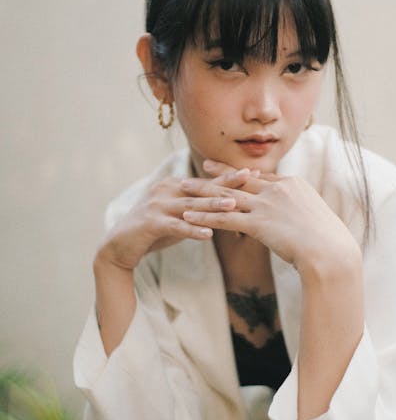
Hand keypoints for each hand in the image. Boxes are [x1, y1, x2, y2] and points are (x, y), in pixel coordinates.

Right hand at [96, 167, 254, 270]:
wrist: (119, 247)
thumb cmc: (153, 232)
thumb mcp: (178, 217)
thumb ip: (198, 209)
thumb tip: (229, 206)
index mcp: (174, 185)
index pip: (206, 181)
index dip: (229, 177)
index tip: (253, 172)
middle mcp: (166, 190)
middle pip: (201, 188)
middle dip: (227, 183)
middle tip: (250, 177)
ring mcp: (156, 205)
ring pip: (190, 205)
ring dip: (213, 205)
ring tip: (233, 205)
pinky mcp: (150, 222)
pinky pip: (175, 226)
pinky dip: (192, 229)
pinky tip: (208, 234)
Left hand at [181, 159, 360, 274]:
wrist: (331, 252)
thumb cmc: (329, 242)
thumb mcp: (315, 220)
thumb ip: (300, 213)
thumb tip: (297, 221)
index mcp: (294, 184)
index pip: (263, 177)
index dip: (244, 174)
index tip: (232, 169)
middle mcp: (278, 189)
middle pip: (241, 180)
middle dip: (219, 173)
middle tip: (202, 166)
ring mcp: (267, 204)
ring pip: (227, 196)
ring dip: (202, 192)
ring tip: (183, 188)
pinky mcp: (258, 223)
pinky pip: (224, 218)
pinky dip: (204, 216)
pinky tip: (188, 216)